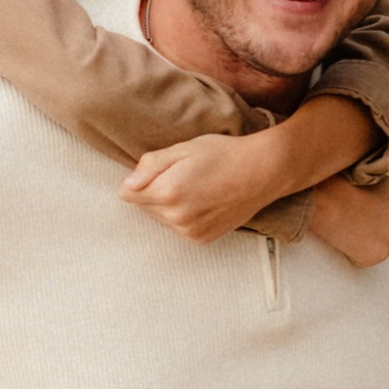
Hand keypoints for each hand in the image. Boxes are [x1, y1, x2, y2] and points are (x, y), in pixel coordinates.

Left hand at [120, 132, 280, 241]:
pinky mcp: (201, 239)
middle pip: (143, 206)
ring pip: (160, 218)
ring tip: (195, 187)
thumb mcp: (182, 149)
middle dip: (154, 191)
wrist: (262, 172)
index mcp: (167, 192)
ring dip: (168, 205)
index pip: (127, 193)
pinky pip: (178, 228)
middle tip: (183, 175)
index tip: (161, 169)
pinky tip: (203, 201)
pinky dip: (184, 216)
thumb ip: (150, 166)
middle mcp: (176, 217)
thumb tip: (127, 185)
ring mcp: (189, 231)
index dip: (141, 178)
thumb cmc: (222, 154)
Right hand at [309, 172, 388, 267]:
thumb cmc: (334, 183)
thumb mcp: (361, 175)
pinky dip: (355, 254)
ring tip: (344, 230)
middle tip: (352, 220)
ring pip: (380, 243)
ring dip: (366, 240)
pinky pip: (366, 258)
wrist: (322, 201)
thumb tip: (369, 200)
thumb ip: (374, 187)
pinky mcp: (380, 254)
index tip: (360, 205)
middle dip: (375, 225)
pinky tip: (341, 241)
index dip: (375, 207)